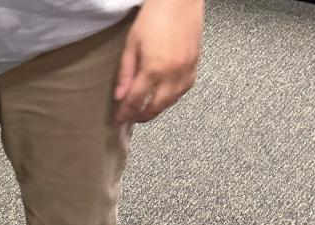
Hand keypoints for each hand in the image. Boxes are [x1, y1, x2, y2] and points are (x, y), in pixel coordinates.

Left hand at [115, 0, 202, 124]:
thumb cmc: (155, 14)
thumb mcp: (132, 43)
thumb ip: (126, 72)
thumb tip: (120, 96)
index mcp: (153, 69)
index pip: (136, 101)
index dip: (126, 113)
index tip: (119, 120)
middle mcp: (172, 74)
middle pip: (156, 106)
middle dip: (142, 116)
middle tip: (133, 117)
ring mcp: (186, 70)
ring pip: (172, 101)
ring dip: (158, 108)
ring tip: (147, 109)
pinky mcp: (195, 64)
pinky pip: (185, 89)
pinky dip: (174, 97)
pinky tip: (166, 95)